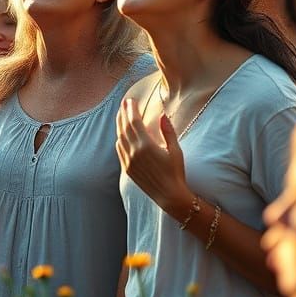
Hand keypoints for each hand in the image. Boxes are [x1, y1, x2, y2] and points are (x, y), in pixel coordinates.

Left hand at [116, 98, 188, 213]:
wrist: (170, 196)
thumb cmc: (176, 172)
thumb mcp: (175, 150)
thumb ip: (168, 131)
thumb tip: (162, 115)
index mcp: (146, 146)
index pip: (134, 122)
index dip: (131, 109)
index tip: (130, 100)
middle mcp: (134, 153)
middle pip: (125, 128)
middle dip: (123, 113)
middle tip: (124, 103)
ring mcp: (129, 161)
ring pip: (120, 138)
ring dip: (120, 124)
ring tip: (121, 114)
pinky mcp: (127, 169)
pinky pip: (119, 150)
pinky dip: (119, 139)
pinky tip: (121, 134)